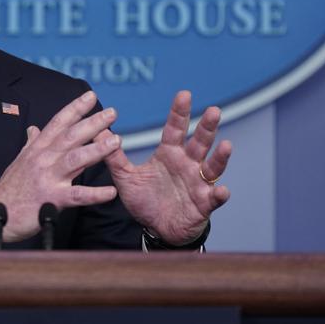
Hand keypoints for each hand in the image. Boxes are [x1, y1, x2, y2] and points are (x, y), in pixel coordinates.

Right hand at [0, 90, 121, 250]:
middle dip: (92, 123)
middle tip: (112, 113)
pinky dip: (95, 194)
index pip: (58, 122)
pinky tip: (111, 192)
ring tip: (116, 141)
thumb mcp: (19, 160)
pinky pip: (77, 195)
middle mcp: (44, 159)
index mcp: (38, 149)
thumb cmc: (10, 188)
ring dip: (97, 150)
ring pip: (75, 159)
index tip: (90, 96)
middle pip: (71, 136)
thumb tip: (34, 129)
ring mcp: (48, 178)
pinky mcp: (52, 199)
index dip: (75, 108)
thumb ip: (31, 144)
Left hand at [104, 91, 231, 244]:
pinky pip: (214, 198)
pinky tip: (222, 190)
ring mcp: (198, 183)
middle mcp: (188, 164)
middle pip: (199, 142)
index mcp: (170, 154)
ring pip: (212, 166)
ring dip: (220, 156)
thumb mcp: (126, 177)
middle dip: (207, 127)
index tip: (184, 94)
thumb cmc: (145, 199)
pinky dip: (220, 194)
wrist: (157, 229)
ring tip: (226, 145)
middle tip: (214, 110)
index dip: (180, 112)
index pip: (175, 128)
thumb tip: (98, 132)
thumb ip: (114, 156)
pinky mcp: (204, 204)